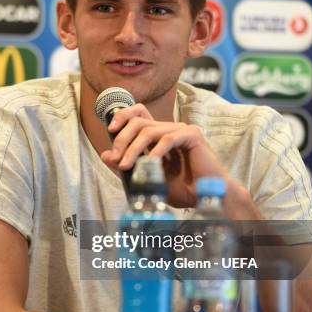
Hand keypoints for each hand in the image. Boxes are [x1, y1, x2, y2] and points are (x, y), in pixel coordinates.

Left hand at [100, 104, 259, 217]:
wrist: (206, 198)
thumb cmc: (182, 189)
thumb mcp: (148, 179)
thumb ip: (128, 166)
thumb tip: (106, 155)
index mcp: (161, 135)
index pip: (139, 113)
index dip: (123, 116)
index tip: (110, 130)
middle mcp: (171, 129)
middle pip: (139, 121)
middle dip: (122, 139)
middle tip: (116, 159)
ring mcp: (182, 130)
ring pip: (149, 130)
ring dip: (133, 148)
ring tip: (126, 166)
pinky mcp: (193, 136)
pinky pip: (167, 139)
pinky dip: (155, 151)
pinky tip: (149, 164)